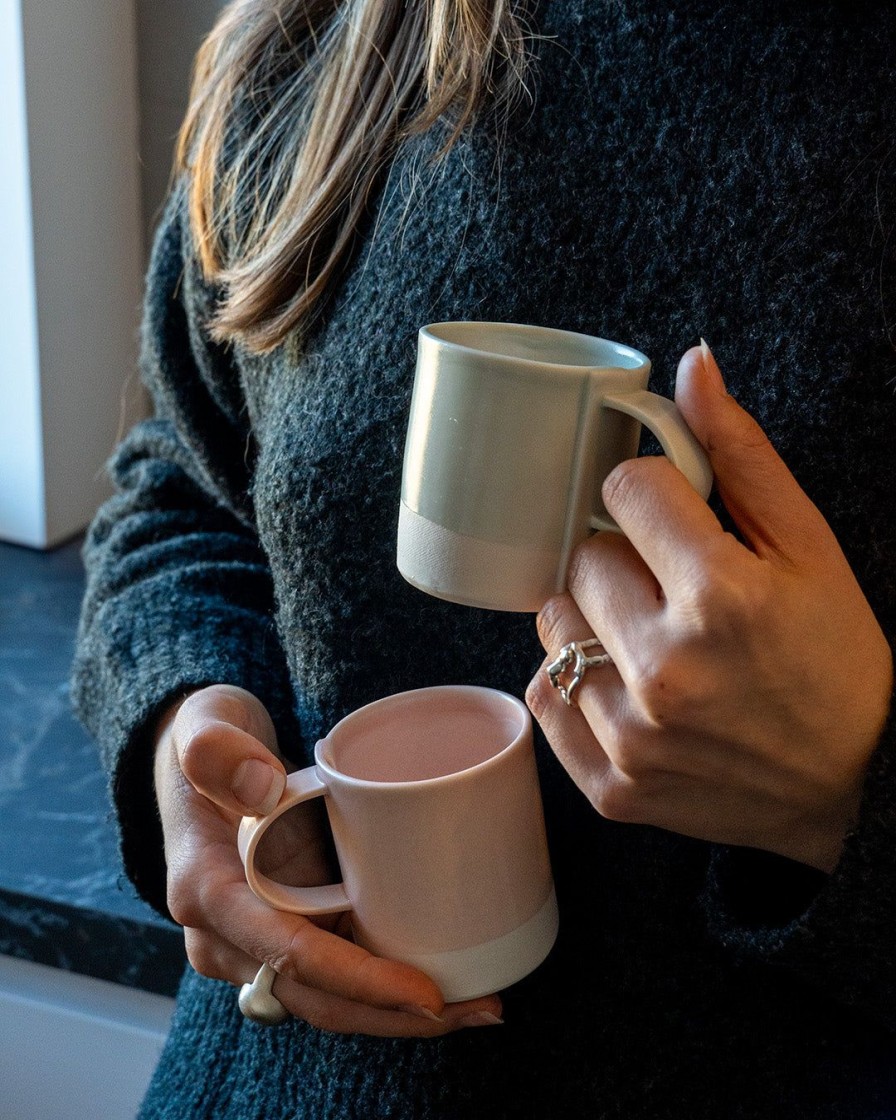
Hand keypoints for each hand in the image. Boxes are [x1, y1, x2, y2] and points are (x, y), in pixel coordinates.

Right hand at [154, 683, 503, 1034]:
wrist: (200, 760)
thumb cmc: (206, 739)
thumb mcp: (203, 723)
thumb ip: (217, 748)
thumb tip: (261, 788)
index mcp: (207, 892)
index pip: (291, 955)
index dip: (361, 983)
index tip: (428, 994)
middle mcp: (225, 936)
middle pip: (318, 998)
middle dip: (398, 1016)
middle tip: (484, 1008)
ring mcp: (254, 942)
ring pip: (330, 999)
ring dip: (400, 1011)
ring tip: (482, 1003)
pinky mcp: (284, 930)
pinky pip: (336, 973)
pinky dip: (386, 983)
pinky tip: (448, 977)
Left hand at [526, 343, 892, 871]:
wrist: (855, 783)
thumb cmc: (835, 657)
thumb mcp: (809, 547)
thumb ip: (743, 456)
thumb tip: (694, 365)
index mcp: (722, 596)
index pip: (624, 489)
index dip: (652, 496)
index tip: (675, 521)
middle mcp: (667, 668)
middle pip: (582, 557)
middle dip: (623, 560)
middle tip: (672, 590)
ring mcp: (634, 736)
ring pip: (554, 625)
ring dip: (592, 620)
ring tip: (651, 640)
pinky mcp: (612, 784)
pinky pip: (544, 697)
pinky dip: (574, 684)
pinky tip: (630, 687)